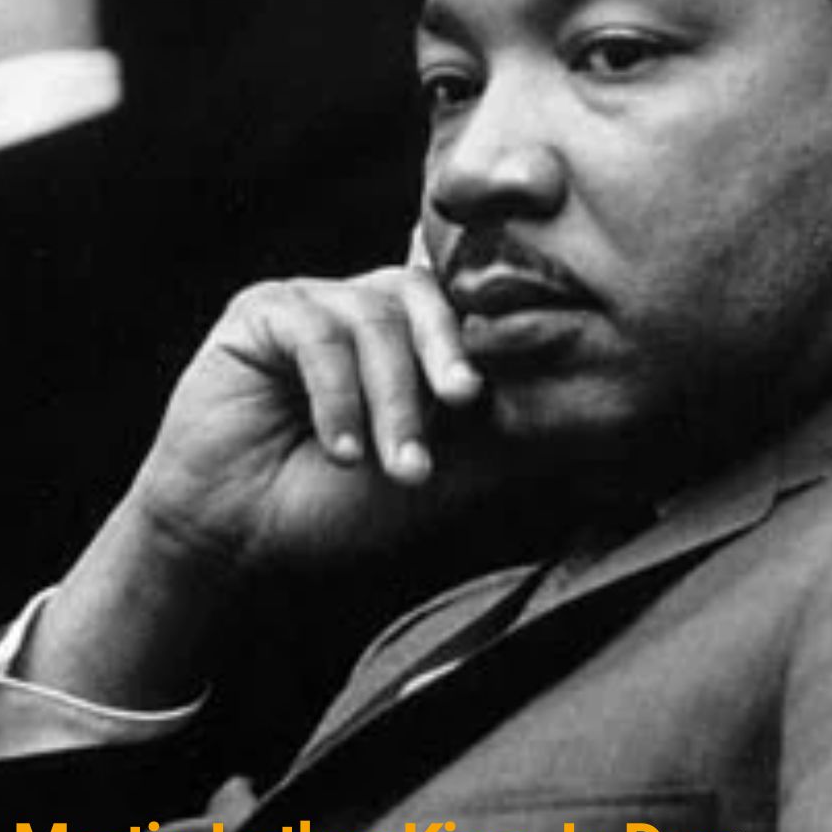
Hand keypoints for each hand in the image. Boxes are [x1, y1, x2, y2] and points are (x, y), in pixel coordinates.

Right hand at [22, 269, 488, 709]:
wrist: (235, 534)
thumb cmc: (332, 507)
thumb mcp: (437, 478)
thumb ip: (499, 439)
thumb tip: (595, 420)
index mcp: (409, 338)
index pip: (463, 308)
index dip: (490, 338)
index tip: (510, 389)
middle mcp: (363, 308)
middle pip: (425, 297)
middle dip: (449, 355)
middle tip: (466, 404)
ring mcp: (311, 305)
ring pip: (374, 318)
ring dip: (391, 398)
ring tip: (393, 465)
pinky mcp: (260, 313)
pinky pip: (314, 333)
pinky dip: (336, 396)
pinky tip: (339, 449)